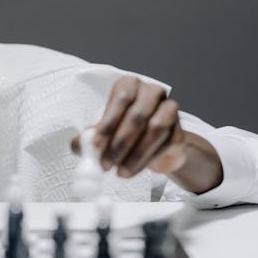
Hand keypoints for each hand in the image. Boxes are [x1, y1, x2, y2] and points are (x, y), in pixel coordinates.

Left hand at [71, 75, 222, 192]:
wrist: (154, 149)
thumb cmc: (123, 133)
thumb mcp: (102, 134)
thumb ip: (87, 138)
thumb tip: (78, 144)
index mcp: (129, 85)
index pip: (120, 100)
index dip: (107, 124)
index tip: (95, 147)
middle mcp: (151, 92)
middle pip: (138, 115)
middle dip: (119, 143)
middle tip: (105, 165)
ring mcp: (169, 109)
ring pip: (155, 129)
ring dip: (134, 154)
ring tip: (119, 172)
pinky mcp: (179, 131)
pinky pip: (165, 144)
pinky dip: (146, 160)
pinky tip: (132, 170)